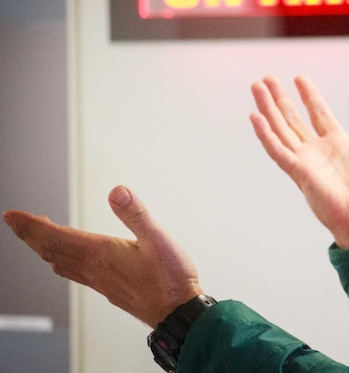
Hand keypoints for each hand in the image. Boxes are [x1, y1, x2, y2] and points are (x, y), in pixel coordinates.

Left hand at [3, 186, 202, 327]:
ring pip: (60, 262)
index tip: (12, 216)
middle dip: (30, 234)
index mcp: (101, 253)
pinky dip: (59, 260)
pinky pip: (73, 273)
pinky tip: (64, 261)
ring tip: (34, 236)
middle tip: (13, 222)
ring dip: (42, 247)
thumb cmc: (171, 279)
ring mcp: (99, 281)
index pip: (57, 237)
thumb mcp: (158, 239)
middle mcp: (94, 268)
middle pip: (52, 250)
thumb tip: (117, 192)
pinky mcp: (107, 288)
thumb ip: (136, 214)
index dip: (31, 225)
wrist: (177, 312)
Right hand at [250, 76, 348, 248]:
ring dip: (268, 109)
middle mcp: (319, 151)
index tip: (299, 79)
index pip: (319, 114)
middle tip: (266, 79)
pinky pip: (278, 151)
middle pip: (293, 119)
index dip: (309, 96)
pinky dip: (265, 135)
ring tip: (257, 87)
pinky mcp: (299, 173)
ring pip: (281, 129)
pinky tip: (255, 117)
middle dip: (280, 99)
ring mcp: (307, 161)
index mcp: (340, 145)